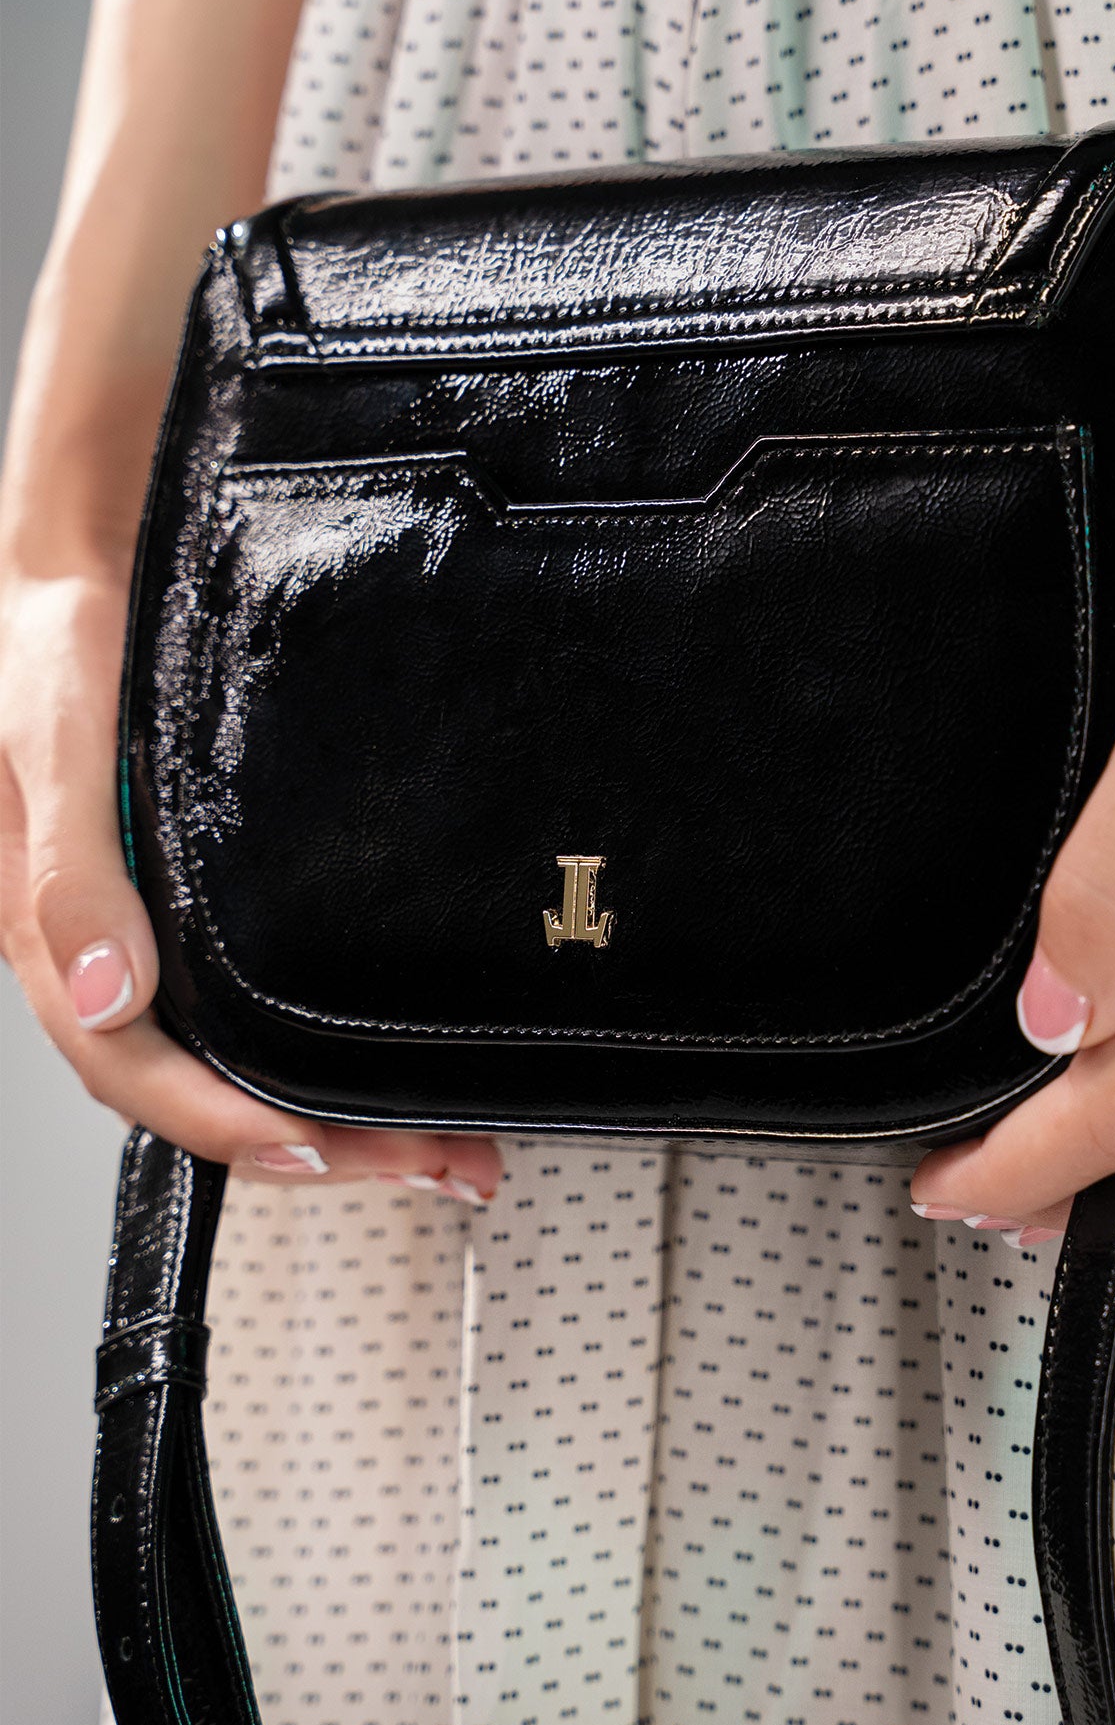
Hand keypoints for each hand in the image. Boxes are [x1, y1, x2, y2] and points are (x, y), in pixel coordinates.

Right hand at [0, 562, 503, 1199]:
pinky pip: (259, 1000)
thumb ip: (72, 869)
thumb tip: (113, 991)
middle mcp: (108, 950)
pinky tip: (388, 1058)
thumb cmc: (56, 641)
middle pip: (208, 1090)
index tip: (326, 1154)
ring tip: (448, 1141)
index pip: (141, 1070)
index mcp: (56, 936)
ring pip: (241, 1059)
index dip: (231, 1128)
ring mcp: (157, 929)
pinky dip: (326, 1047)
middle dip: (325, 1145)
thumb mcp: (55, 742)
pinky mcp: (201, 898)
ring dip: (340, 1113)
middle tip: (443, 1165)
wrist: (90, 558)